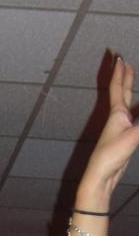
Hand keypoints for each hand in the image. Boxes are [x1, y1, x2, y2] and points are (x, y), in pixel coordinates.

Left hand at [78, 59, 138, 204]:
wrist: (101, 178)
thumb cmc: (111, 156)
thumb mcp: (133, 136)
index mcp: (117, 114)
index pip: (118, 88)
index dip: (120, 73)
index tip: (120, 58)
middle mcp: (117, 119)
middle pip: (121, 93)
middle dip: (124, 77)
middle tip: (125, 63)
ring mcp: (120, 129)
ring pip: (127, 104)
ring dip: (129, 91)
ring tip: (130, 79)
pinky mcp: (125, 140)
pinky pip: (133, 118)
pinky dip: (137, 111)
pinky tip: (137, 113)